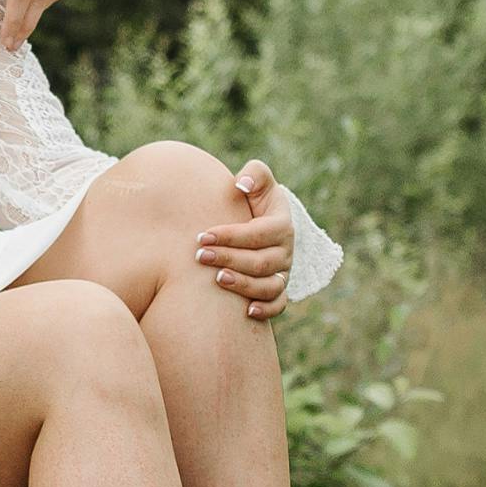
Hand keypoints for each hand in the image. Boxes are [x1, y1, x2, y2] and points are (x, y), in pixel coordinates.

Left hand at [197, 160, 300, 322]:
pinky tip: (247, 312)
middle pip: (261, 261)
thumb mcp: (258, 182)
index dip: (231, 235)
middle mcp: (285, 252)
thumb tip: (241, 184)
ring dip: (243, 284)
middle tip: (200, 255)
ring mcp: (282, 273)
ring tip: (218, 278)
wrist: (258, 223)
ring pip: (268, 286)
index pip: (259, 233)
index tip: (202, 235)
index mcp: (282, 225)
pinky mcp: (277, 290)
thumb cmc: (252, 200)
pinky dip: (266, 310)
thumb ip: (255, 174)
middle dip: (229, 259)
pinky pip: (278, 305)